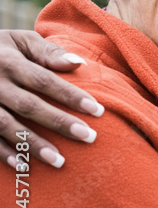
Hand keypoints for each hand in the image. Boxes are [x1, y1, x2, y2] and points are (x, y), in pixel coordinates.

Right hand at [0, 30, 104, 167]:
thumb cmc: (1, 49)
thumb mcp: (20, 41)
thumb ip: (49, 52)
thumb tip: (80, 64)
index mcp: (9, 62)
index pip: (45, 80)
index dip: (71, 96)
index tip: (98, 111)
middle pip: (29, 106)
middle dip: (59, 122)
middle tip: (89, 137)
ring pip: (6, 126)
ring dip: (33, 145)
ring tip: (60, 161)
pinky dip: (3, 153)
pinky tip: (23, 166)